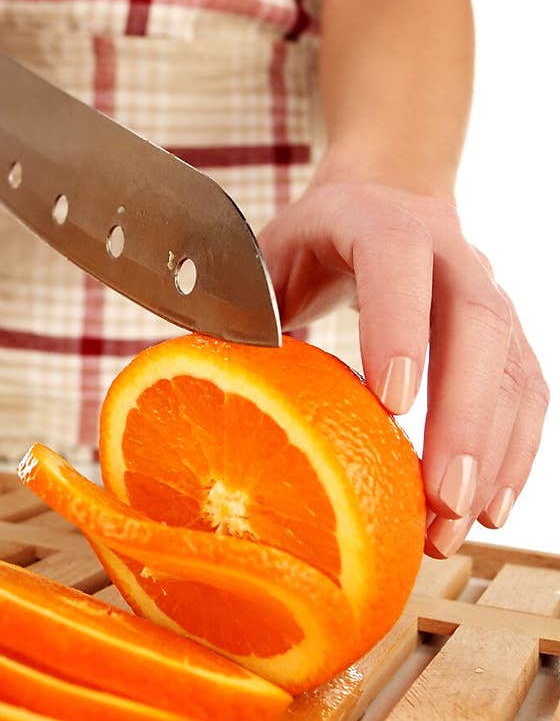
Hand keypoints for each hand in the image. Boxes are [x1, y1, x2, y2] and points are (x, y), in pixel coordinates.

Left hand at [259, 176, 548, 555]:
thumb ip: (236, 303)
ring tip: (455, 525)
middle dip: (463, 417)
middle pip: (477, 326)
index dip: (399, 327)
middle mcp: (449, 253)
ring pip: (511, 368)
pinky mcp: (508, 335)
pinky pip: (527, 393)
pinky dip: (514, 454)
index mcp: (379, 223)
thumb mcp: (264, 254)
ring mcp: (488, 294)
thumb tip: (194, 370)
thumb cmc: (313, 241)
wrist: (389, 195)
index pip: (397, 263)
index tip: (392, 405)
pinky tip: (489, 511)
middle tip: (439, 495)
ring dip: (491, 452)